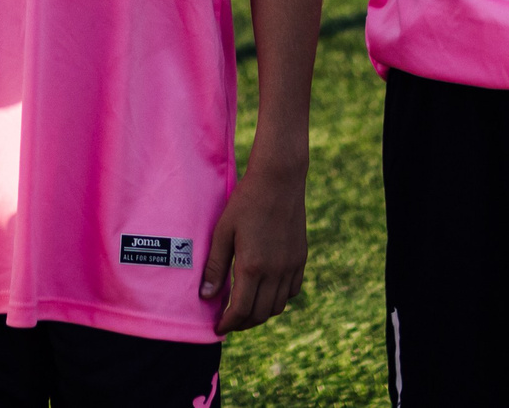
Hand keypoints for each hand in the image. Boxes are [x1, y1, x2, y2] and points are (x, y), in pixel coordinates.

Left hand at [202, 159, 306, 333]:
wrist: (279, 180)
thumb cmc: (245, 202)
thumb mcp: (223, 231)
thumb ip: (216, 266)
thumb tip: (207, 297)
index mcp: (252, 267)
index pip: (241, 310)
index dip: (228, 324)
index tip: (218, 328)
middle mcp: (275, 272)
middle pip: (260, 314)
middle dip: (243, 323)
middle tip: (229, 322)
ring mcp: (291, 266)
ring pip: (278, 306)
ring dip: (261, 313)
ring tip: (245, 308)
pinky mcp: (300, 258)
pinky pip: (292, 290)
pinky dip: (278, 298)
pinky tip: (266, 291)